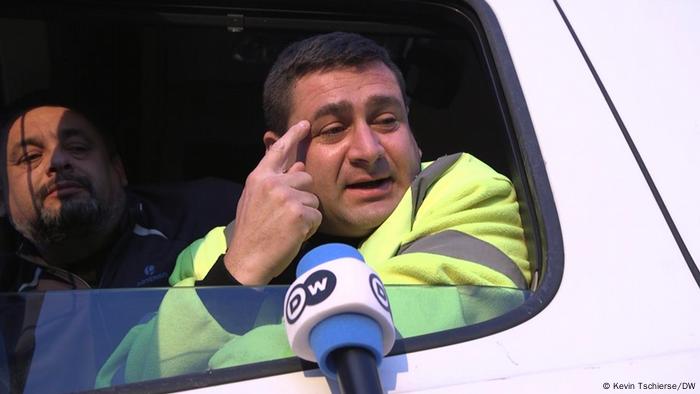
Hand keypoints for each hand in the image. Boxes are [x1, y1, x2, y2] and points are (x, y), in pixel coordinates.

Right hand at [224, 121, 320, 284]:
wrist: (247, 259)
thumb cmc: (252, 232)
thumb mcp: (256, 201)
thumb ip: (276, 182)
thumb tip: (299, 165)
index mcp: (259, 177)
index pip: (279, 151)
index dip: (293, 136)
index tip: (304, 124)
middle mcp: (272, 182)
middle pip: (305, 178)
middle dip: (302, 196)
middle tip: (285, 217)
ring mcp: (286, 196)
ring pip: (313, 199)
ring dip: (306, 214)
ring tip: (287, 227)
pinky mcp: (299, 212)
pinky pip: (317, 216)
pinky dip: (309, 229)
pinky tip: (293, 235)